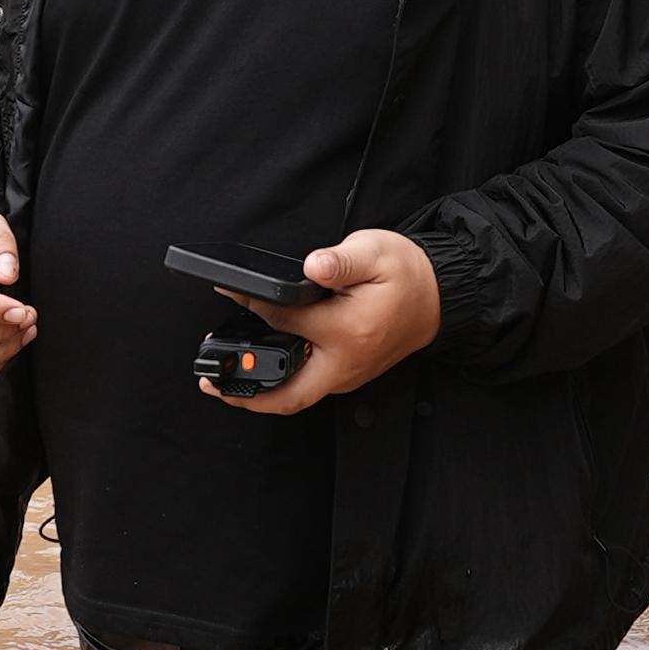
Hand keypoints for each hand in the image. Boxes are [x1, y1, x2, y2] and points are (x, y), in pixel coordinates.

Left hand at [207, 227, 439, 416]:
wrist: (438, 297)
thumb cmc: (406, 274)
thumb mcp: (375, 253)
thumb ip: (341, 261)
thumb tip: (312, 265)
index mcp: (347, 330)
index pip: (284, 320)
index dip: (250, 303)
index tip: (227, 288)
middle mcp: (346, 362)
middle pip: (288, 396)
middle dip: (245, 395)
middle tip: (210, 383)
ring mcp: (349, 374)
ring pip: (298, 397)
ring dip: (261, 393)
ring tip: (226, 378)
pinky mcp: (350, 375)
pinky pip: (309, 387)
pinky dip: (282, 384)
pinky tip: (263, 366)